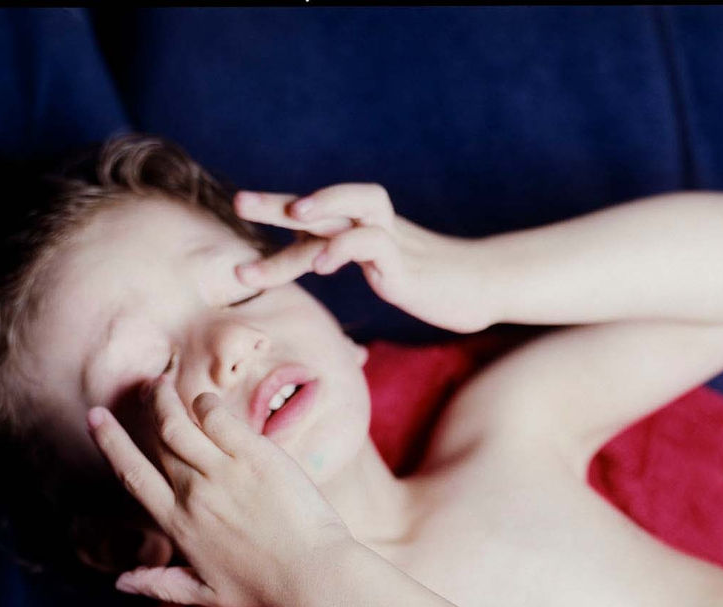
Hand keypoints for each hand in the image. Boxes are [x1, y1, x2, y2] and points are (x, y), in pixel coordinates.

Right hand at [85, 355, 354, 606]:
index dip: (110, 441)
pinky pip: (219, 417)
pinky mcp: (256, 456)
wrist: (313, 575)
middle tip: (148, 388)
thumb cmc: (264, 588)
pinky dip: (205, 404)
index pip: (133, 474)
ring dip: (167, 399)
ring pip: (180, 422)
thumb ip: (159, 585)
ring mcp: (224, 472)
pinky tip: (206, 401)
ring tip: (165, 385)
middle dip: (148, 408)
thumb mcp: (205, 594)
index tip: (96, 416)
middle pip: (158, 440)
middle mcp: (194, 494)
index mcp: (178, 525)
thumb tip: (119, 584)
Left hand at [233, 184, 496, 335]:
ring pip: (353, 207)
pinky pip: (373, 243)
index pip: (312, 217)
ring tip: (292, 216)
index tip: (239, 212)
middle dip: (280, 203)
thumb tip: (315, 255)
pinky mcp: (405, 263)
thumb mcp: (385, 271)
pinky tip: (325, 264)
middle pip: (322, 205)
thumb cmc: (434, 285)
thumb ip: (351, 257)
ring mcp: (390, 241)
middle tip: (239, 202)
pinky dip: (347, 247)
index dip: (276, 212)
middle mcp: (371, 227)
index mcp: (360, 232)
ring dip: (321, 207)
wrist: (483, 288)